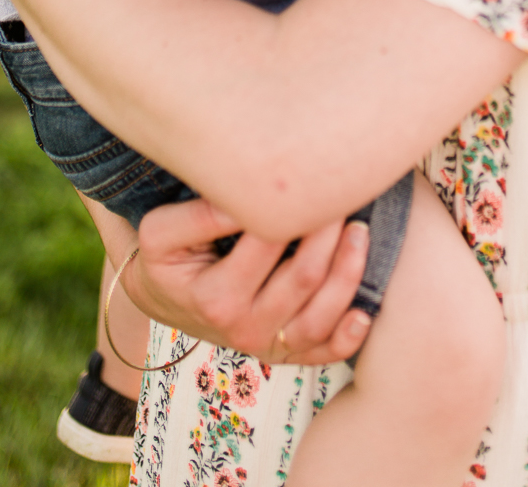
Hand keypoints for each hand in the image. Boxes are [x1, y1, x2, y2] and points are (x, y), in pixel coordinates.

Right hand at [124, 197, 371, 365]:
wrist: (162, 299)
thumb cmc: (166, 258)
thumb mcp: (160, 232)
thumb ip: (200, 213)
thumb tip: (246, 196)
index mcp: (216, 297)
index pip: (268, 244)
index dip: (296, 207)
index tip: (313, 173)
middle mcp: (244, 328)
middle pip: (304, 278)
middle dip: (330, 232)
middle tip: (346, 192)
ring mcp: (267, 345)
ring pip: (322, 317)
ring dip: (349, 273)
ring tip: (361, 232)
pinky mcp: (283, 354)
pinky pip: (324, 353)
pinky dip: (350, 335)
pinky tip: (367, 310)